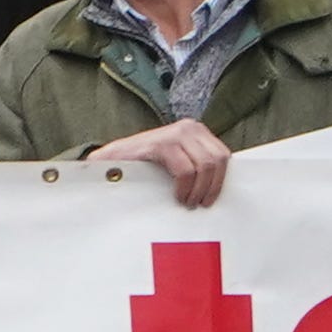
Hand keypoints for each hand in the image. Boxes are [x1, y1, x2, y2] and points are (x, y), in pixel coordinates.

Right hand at [91, 120, 233, 208]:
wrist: (107, 164)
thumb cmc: (142, 168)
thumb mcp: (177, 162)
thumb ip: (197, 165)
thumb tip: (222, 184)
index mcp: (196, 132)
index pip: (224, 155)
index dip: (221, 181)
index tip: (210, 199)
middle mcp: (189, 128)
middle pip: (219, 160)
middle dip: (211, 187)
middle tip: (198, 203)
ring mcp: (175, 134)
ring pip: (206, 165)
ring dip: (199, 189)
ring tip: (187, 201)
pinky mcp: (161, 144)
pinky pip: (186, 170)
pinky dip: (184, 187)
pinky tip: (177, 196)